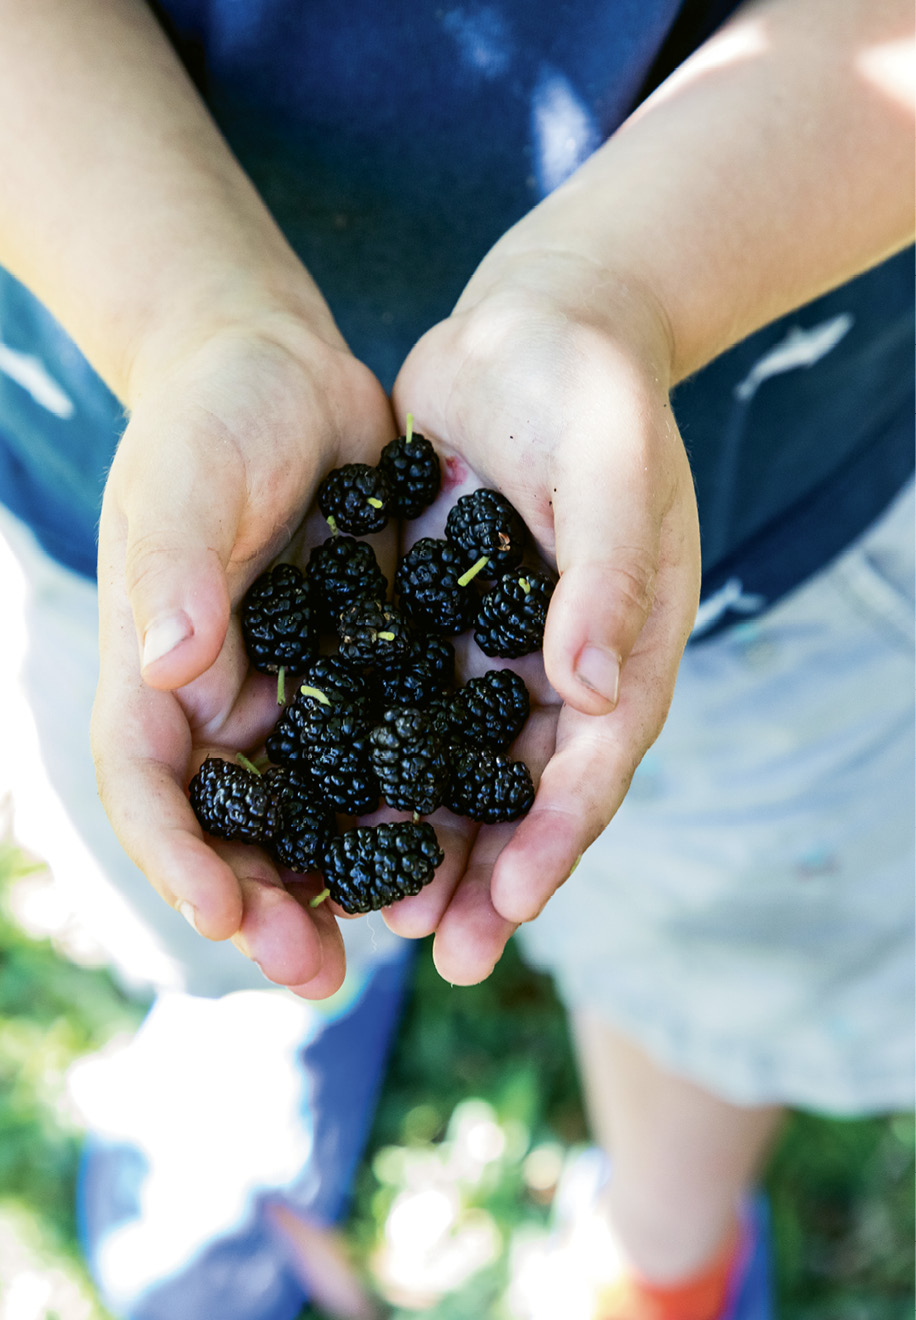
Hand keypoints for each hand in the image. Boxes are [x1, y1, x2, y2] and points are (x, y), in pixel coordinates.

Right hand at [92, 312, 396, 997]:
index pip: (151, 783)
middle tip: (316, 969)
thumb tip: (168, 665)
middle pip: (237, 825)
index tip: (222, 918)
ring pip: (320, 806)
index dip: (178, 858)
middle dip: (270, 900)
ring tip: (400, 934)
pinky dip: (414, 800)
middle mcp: (225, 698)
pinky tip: (458, 844)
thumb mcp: (184, 475)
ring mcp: (298, 688)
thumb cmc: (212, 412)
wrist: (284, 369)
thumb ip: (173, 565)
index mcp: (158, 667)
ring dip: (352, 875)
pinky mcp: (365, 663)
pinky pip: (390, 748)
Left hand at [384, 262, 700, 983]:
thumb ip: (609, 580)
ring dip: (429, 840)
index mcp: (624, 647)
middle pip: (526, 792)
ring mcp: (497, 649)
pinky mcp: (439, 622)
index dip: (555, 842)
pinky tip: (331, 810)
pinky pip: (406, 707)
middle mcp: (563, 667)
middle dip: (488, 873)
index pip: (594, 764)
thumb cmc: (588, 389)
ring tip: (380, 913)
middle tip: (443, 950)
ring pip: (460, 766)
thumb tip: (595, 695)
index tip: (511, 908)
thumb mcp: (610, 469)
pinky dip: (378, 764)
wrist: (533, 326)